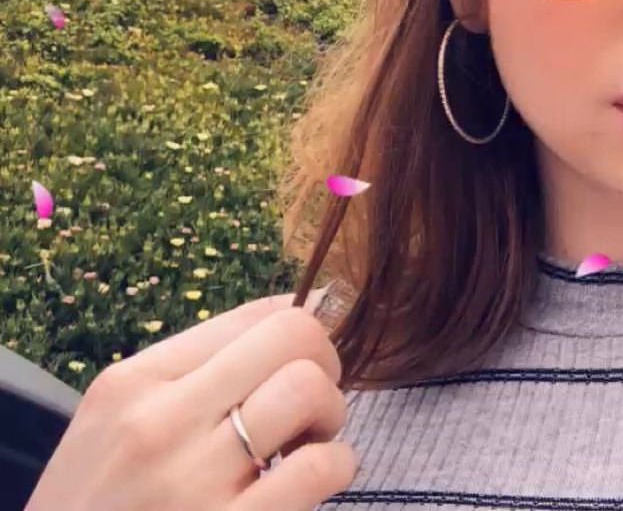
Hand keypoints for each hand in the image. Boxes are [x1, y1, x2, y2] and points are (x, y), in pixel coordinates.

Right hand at [25, 290, 355, 510]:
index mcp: (133, 383)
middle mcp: (160, 421)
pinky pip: (319, 467)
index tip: (297, 366)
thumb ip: (193, 373)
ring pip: (308, 390)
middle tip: (307, 405)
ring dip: (330, 413)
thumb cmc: (99, 502)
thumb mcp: (116, 424)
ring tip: (305, 443)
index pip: (253, 316)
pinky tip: (313, 481)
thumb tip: (300, 317)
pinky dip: (337, 465)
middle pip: (292, 336)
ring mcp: (193, 478)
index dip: (299, 334)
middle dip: (323, 362)